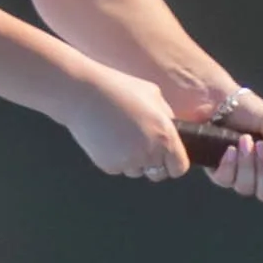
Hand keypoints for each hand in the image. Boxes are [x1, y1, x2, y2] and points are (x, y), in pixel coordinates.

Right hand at [64, 68, 190, 181]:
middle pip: (158, 174)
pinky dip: (116, 158)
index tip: (168, 157)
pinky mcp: (108, 166)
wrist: (82, 95)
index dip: (174, 163)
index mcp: (164, 136)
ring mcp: (128, 162)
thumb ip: (166, 115)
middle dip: (154, 163)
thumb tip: (171, 128)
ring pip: (137, 171)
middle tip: (142, 144)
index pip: (179, 168)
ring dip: (134, 160)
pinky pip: (119, 168)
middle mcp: (148, 153)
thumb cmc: (118, 89)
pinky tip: (109, 138)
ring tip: (122, 135)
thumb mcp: (152, 94)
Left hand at [201, 88, 262, 208]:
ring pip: (245, 188)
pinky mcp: (218, 173)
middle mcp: (259, 178)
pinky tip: (230, 148)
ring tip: (245, 140)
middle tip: (261, 145)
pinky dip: (230, 164)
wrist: (219, 101)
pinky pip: (225, 180)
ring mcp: (238, 177)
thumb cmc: (249, 111)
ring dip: (247, 164)